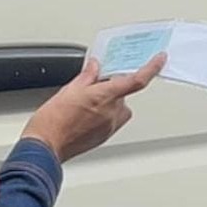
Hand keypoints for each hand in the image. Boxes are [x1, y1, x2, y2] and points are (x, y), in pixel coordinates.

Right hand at [22, 54, 164, 162]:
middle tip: (90, 86)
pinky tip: (83, 115)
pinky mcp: (105, 136)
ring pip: (117, 107)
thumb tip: (95, 67)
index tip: (159, 59)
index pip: (137, 80)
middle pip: (122, 93)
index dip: (151, 68)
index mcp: (106, 96)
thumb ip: (87, 76)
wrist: (46, 147)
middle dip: (110, 87)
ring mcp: (110, 126)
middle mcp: (113, 112)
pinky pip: (111, 119)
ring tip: (82, 104)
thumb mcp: (69, 89)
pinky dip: (102, 114)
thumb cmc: (53, 121)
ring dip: (106, 102)